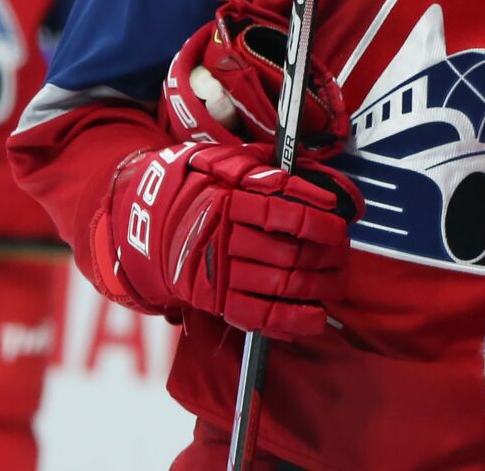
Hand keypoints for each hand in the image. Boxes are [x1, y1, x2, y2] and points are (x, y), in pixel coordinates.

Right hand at [110, 140, 361, 342]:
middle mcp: (222, 239)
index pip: (283, 215)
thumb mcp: (220, 162)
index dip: (319, 223)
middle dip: (327, 257)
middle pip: (288, 254)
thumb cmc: (193, 185)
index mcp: (227, 200)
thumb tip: (310, 183)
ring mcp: (217, 273)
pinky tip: (315, 317)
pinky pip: (257, 316)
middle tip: (344, 254)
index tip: (340, 226)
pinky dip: (290, 321)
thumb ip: (264, 169)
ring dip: (319, 288)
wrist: (141, 220)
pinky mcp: (213, 299)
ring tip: (338, 282)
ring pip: (280, 286)